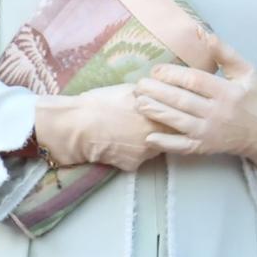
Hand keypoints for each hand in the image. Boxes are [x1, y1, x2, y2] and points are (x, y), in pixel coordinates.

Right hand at [34, 83, 167, 172]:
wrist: (76, 126)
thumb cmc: (100, 103)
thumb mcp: (129, 90)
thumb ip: (151, 94)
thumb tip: (162, 92)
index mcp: (158, 116)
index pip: (179, 117)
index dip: (174, 113)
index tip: (169, 110)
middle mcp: (156, 137)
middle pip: (171, 134)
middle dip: (164, 128)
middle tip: (146, 120)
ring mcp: (145, 154)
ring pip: (156, 147)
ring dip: (150, 140)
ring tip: (130, 130)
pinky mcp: (132, 166)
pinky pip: (139, 158)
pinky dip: (133, 151)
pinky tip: (121, 142)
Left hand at [134, 33, 256, 169]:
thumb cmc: (253, 96)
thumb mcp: (244, 70)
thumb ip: (224, 52)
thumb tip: (201, 32)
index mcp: (227, 91)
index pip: (195, 80)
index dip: (172, 74)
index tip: (155, 70)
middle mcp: (218, 112)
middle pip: (182, 101)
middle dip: (157, 92)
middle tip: (139, 85)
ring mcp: (210, 132)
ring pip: (178, 122)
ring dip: (156, 112)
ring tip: (138, 102)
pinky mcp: (206, 147)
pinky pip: (182, 146)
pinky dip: (165, 142)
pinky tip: (149, 136)